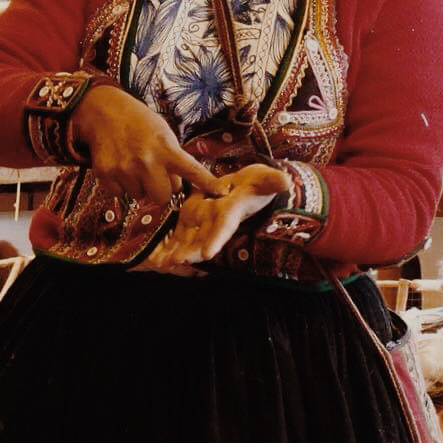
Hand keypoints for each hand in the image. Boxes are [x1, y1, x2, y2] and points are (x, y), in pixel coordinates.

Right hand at [71, 85, 225, 202]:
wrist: (104, 111)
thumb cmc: (139, 123)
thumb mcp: (162, 133)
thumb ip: (173, 159)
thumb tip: (178, 188)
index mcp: (166, 147)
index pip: (192, 170)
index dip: (207, 183)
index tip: (222, 193)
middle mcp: (147, 160)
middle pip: (163, 197)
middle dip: (160, 189)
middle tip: (154, 173)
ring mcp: (125, 168)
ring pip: (140, 196)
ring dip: (139, 185)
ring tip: (133, 163)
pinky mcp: (106, 174)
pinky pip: (120, 195)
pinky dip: (120, 185)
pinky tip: (119, 166)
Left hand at [145, 164, 292, 267]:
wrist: (246, 187)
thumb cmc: (257, 184)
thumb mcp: (266, 179)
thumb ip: (273, 180)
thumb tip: (287, 181)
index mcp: (232, 212)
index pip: (224, 227)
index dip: (216, 239)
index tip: (207, 253)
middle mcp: (216, 222)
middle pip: (203, 239)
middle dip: (190, 252)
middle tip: (176, 262)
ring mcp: (203, 223)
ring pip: (188, 240)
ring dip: (176, 252)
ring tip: (160, 263)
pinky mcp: (192, 219)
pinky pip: (178, 235)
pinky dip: (168, 246)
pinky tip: (155, 258)